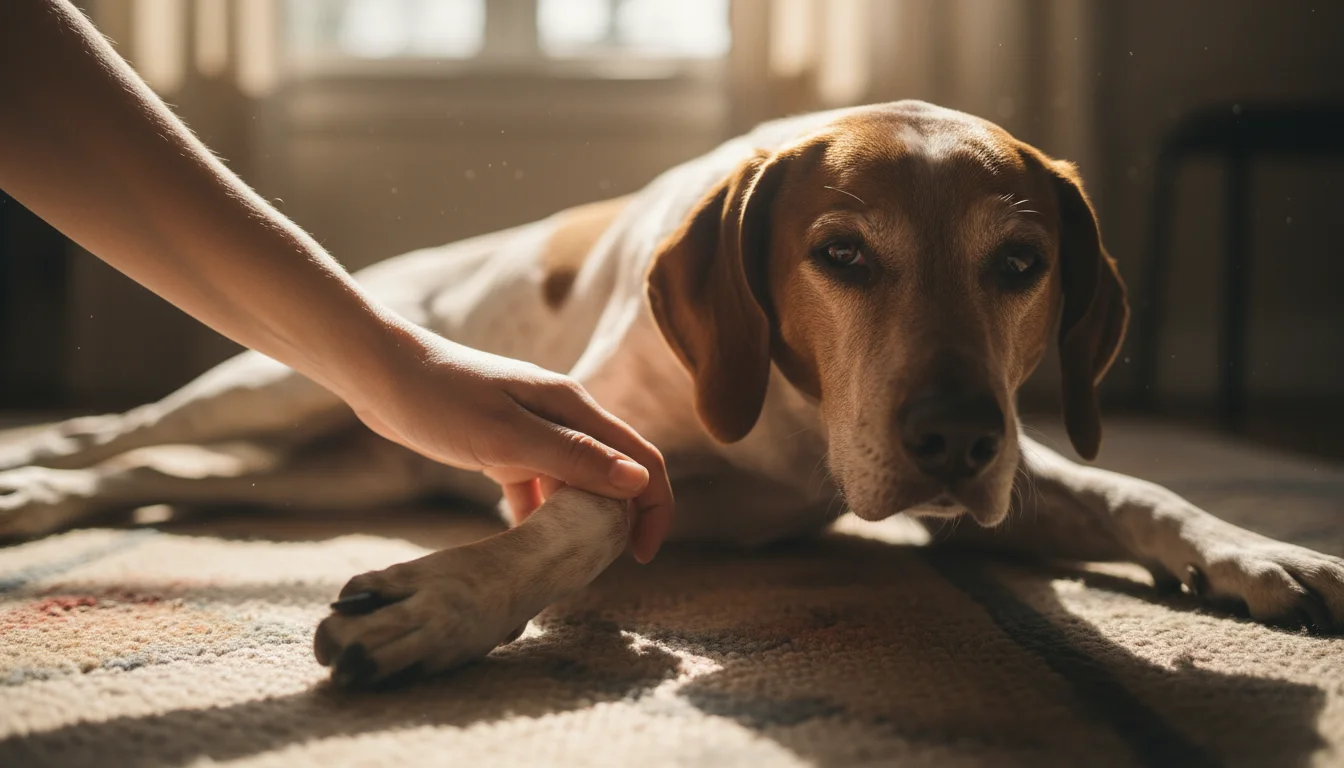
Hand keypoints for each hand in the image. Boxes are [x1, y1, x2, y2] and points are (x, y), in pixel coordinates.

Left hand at [340, 325, 673, 562]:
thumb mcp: (507, 436)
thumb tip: (638, 483)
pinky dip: (538, 516)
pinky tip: (525, 543)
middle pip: (614, 474)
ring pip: (576, 484)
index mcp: (574, 409)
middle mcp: (563, 418)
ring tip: (564, 562)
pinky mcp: (505, 447)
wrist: (380, 374)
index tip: (641, 555)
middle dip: (617, 520)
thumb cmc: (440, 397)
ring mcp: (534, 432)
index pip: (641, 459)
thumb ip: (573, 458)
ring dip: (578, 521)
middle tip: (596, 566)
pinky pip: (536, 487)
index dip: (654, 508)